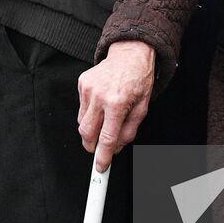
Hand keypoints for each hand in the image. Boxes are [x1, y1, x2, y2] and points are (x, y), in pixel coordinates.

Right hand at [77, 41, 155, 171]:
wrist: (129, 54)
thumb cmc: (138, 80)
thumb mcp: (142, 109)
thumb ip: (128, 132)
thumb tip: (115, 148)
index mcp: (117, 104)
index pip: (106, 138)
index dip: (103, 157)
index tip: (101, 167)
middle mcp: (100, 96)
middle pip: (87, 133)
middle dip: (92, 146)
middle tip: (99, 149)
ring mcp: (88, 89)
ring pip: (81, 122)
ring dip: (91, 129)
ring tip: (104, 120)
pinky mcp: (82, 83)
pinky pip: (82, 108)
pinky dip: (89, 113)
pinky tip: (101, 105)